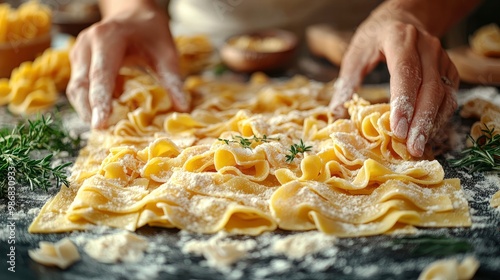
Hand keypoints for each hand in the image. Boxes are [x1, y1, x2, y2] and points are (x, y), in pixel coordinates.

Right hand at [66, 1, 188, 128]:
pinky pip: (79, 87)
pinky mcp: (78, 61)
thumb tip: (182, 106)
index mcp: (107, 38)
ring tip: (105, 128)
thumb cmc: (150, 32)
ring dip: (87, 110)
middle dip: (90, 111)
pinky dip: (90, 103)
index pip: (100, 75)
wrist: (133, 14)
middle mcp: (87, 44)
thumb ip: (172, 77)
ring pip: (76, 88)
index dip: (100, 101)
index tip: (100, 125)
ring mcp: (79, 52)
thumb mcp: (166, 51)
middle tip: (102, 134)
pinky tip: (105, 115)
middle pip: (82, 85)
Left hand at [329, 2, 458, 156]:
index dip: (403, 102)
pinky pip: (449, 97)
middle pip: (430, 88)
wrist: (406, 18)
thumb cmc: (377, 36)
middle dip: (421, 121)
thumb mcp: (357, 52)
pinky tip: (427, 134)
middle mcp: (427, 47)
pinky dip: (440, 118)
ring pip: (443, 95)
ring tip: (419, 147)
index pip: (406, 72)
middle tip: (411, 147)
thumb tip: (337, 112)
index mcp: (400, 39)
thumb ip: (348, 81)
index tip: (397, 129)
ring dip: (432, 123)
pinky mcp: (450, 71)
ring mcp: (442, 59)